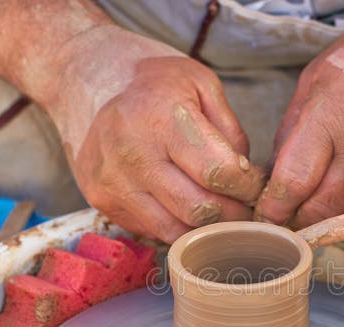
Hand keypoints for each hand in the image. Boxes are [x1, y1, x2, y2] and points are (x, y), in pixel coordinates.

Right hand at [46, 26, 264, 242]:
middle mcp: (131, 153)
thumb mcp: (202, 84)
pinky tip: (186, 207)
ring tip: (221, 213)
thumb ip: (230, 131)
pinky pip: (152, 230)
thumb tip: (244, 178)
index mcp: (161, 116)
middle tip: (245, 207)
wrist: (86, 79)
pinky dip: (178, 226)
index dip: (248, 187)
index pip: (217, 172)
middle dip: (233, 214)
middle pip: (198, 209)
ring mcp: (112, 181)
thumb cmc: (154, 82)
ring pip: (176, 231)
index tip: (257, 187)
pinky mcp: (101, 201)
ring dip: (206, 229)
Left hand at [256, 0, 343, 227]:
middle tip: (298, 221)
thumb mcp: (318, 78)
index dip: (276, 208)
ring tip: (336, 207)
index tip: (270, 217)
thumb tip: (274, 179)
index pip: (293, 181)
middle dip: (305, 221)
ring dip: (343, 218)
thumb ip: (292, 130)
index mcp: (332, 111)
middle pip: (325, 207)